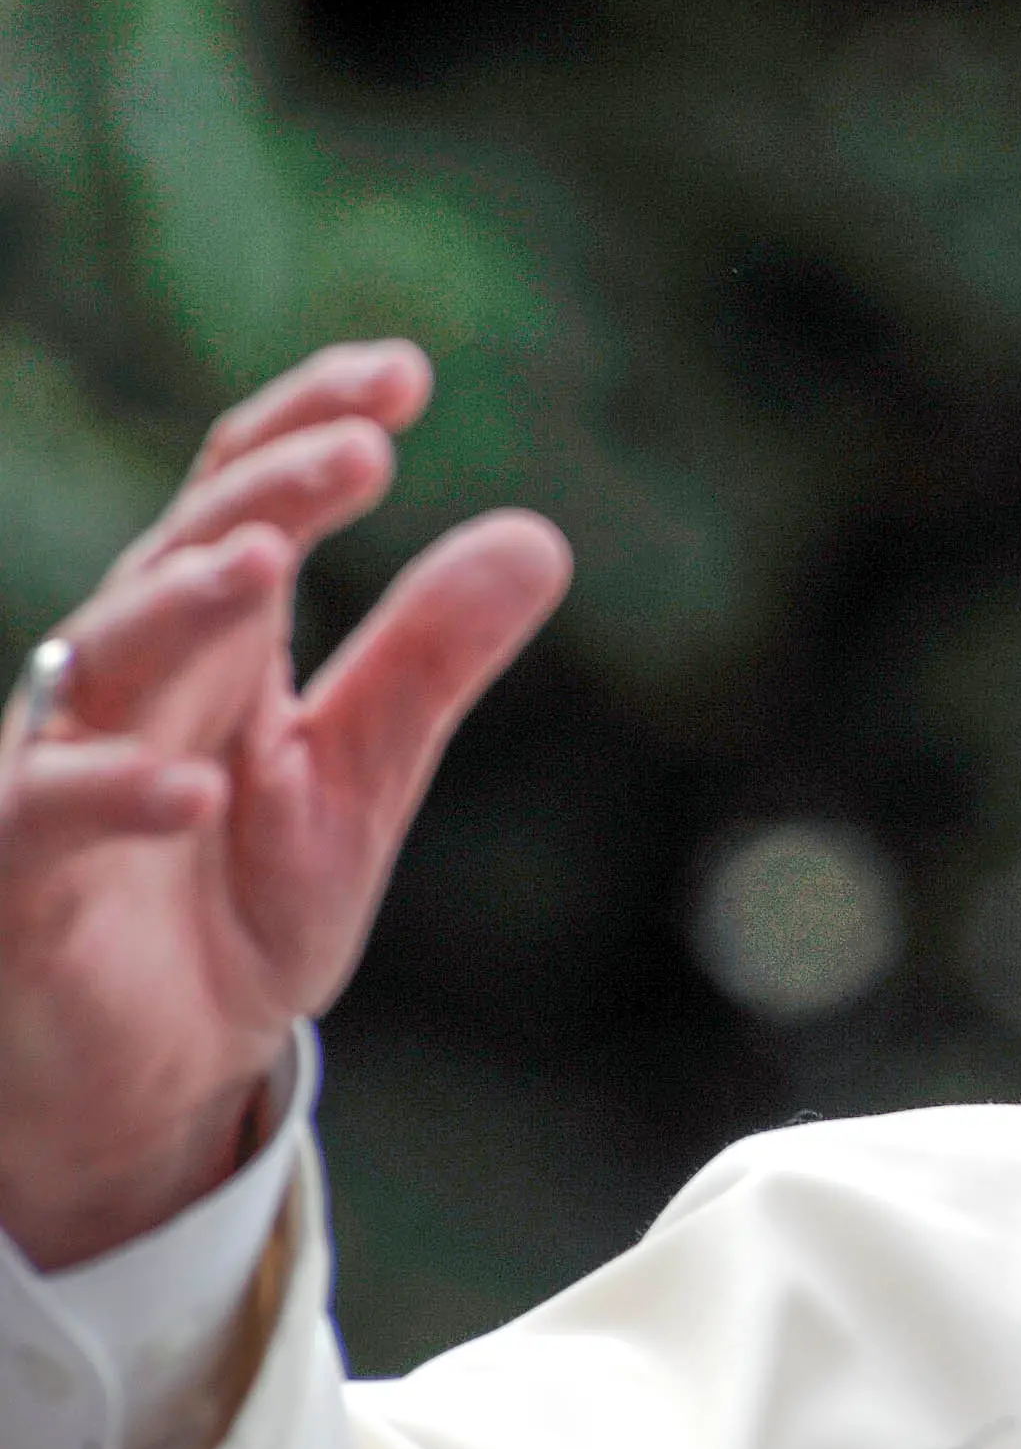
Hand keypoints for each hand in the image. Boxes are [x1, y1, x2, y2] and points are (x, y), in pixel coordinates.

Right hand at [0, 341, 569, 1269]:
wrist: (145, 1076)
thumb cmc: (230, 912)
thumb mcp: (358, 783)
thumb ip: (428, 664)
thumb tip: (539, 536)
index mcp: (209, 651)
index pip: (244, 502)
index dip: (308, 428)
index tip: (403, 372)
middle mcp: (123, 686)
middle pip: (181, 556)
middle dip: (263, 494)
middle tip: (362, 449)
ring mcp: (58, 771)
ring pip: (102, 660)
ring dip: (183, 606)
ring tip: (268, 559)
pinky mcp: (13, 877)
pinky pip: (52, 819)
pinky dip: (118, 795)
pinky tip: (199, 785)